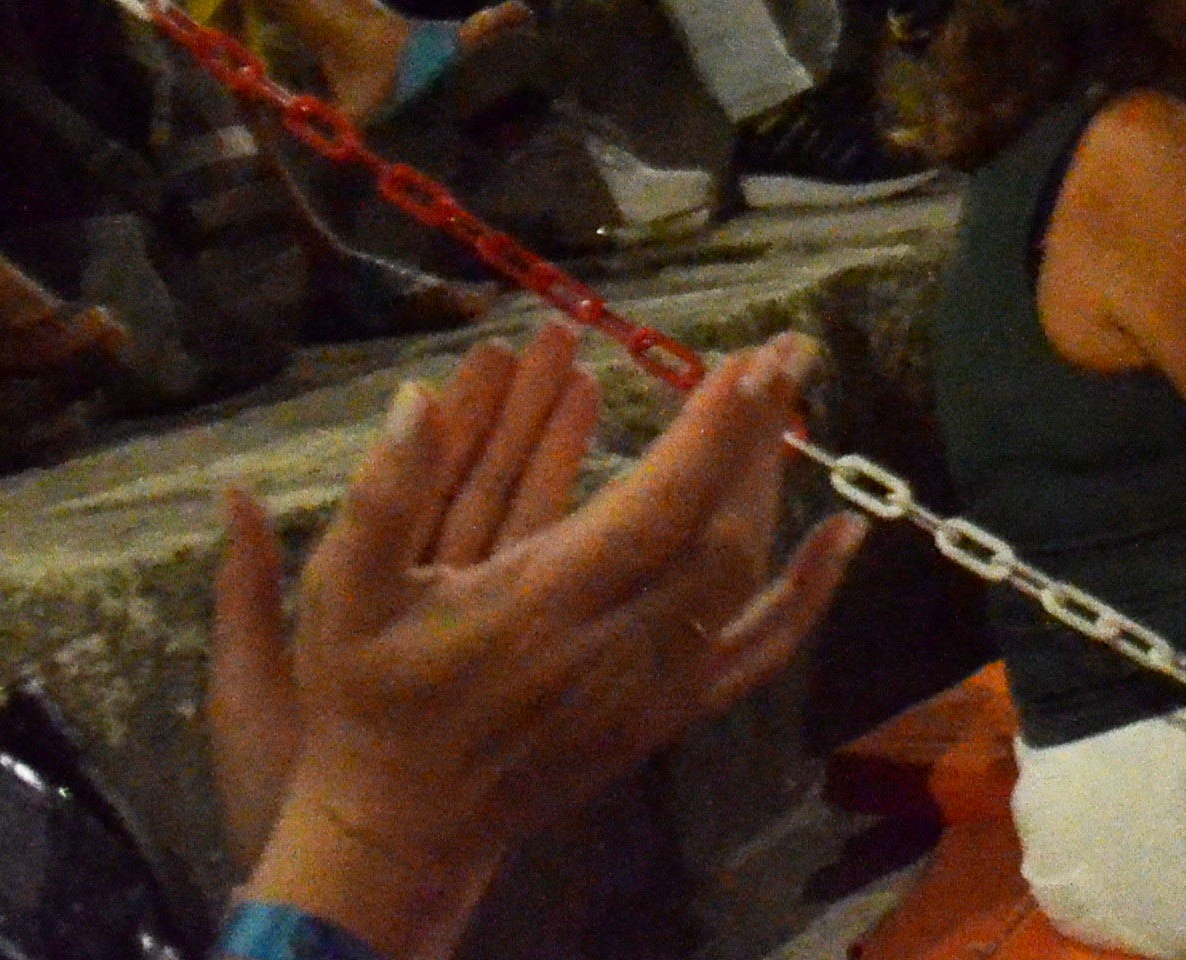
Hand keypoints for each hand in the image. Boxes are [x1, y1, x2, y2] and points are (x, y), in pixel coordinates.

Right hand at [210, 329, 861, 958]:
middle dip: (757, 437)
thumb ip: (381, 496)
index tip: (750, 361)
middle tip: (783, 354)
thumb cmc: (367, 702)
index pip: (658, 506)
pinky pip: (754, 654)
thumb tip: (413, 398)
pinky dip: (807, 595)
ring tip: (779, 407)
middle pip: (719, 531)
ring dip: (767, 487)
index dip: (713, 432)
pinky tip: (843, 538)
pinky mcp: (661, 718)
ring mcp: (648, 690)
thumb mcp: (342, 596)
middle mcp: (611, 649)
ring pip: (740, 579)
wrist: (397, 831)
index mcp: (540, 607)